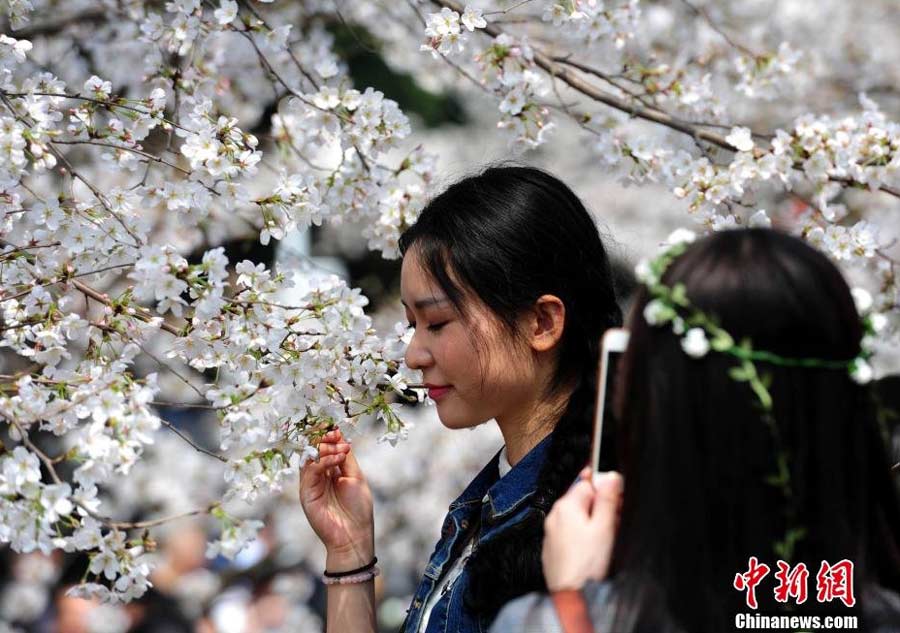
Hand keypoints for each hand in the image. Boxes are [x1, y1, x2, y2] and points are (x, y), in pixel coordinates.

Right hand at [299, 429, 374, 569]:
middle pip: (315, 451)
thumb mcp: (356, 477)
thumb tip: (341, 436)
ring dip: (324, 448)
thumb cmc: (358, 509)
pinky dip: (323, 461)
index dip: (329, 438)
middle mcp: (319, 477)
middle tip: (333, 432)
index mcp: (332, 473)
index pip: (326, 450)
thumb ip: (346, 458)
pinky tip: (337, 458)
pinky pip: (310, 471)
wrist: (354, 535)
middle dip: (323, 439)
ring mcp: (311, 485)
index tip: (336, 428)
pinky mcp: (306, 494)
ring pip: (311, 458)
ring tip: (339, 446)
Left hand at [541, 467, 622, 591]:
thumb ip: (607, 499)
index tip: (617, 505)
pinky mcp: (553, 549)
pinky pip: (571, 536)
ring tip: (604, 544)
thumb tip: (611, 476)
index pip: (588, 483)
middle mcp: (555, 516)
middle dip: (601, 511)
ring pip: (578, 520)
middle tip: (613, 528)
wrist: (572, 596)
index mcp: (566, 506)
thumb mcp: (604, 528)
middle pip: (583, 501)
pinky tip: (593, 554)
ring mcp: (552, 533)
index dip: (606, 493)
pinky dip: (583, 540)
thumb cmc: (588, 565)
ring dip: (594, 526)